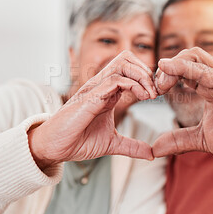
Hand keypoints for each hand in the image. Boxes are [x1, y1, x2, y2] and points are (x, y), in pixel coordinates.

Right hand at [28, 51, 156, 169]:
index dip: (147, 78)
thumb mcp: (112, 143)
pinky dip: (133, 85)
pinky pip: (114, 80)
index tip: (159, 94)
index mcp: (108, 92)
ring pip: (123, 64)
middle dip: (146, 71)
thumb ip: (132, 146)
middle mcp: (102, 86)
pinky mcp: (91, 97)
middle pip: (127, 59)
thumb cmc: (78, 141)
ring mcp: (96, 89)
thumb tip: (151, 154)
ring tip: (151, 94)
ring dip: (142, 76)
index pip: (130, 71)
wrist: (54, 148)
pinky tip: (142, 97)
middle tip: (156, 91)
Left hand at [152, 47, 212, 160]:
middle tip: (156, 89)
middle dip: (165, 69)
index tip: (153, 93)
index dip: (164, 77)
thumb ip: (179, 139)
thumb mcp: (202, 139)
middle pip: (185, 58)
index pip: (181, 70)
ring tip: (161, 83)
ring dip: (172, 65)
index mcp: (207, 86)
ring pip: (193, 57)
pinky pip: (204, 70)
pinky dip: (184, 67)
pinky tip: (168, 68)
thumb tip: (155, 147)